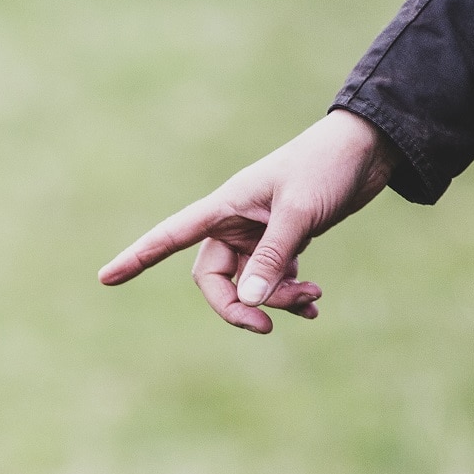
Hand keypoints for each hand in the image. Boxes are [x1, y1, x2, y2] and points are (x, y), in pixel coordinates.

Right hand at [97, 110, 396, 333]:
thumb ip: (272, 258)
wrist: (368, 148)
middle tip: (267, 325)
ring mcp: (257, 234)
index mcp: (224, 206)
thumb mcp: (298, 214)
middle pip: (215, 280)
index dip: (137, 258)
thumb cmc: (326, 168)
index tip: (105, 278)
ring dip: (277, 299)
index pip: (168, 236)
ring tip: (313, 297)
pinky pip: (274, 280)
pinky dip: (291, 294)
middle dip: (238, 306)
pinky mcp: (283, 241)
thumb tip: (248, 303)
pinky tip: (315, 302)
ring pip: (249, 285)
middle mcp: (234, 223)